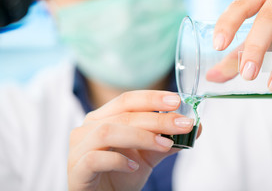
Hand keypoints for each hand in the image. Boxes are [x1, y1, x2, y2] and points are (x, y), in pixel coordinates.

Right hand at [67, 90, 199, 190]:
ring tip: (165, 145)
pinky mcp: (76, 168)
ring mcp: (79, 147)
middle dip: (157, 119)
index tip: (177, 101)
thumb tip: (195, 128)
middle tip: (183, 124)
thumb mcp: (147, 155)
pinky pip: (95, 159)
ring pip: (108, 132)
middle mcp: (88, 127)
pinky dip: (119, 161)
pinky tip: (134, 167)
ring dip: (141, 136)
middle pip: (123, 115)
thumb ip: (167, 140)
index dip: (152, 98)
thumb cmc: (121, 174)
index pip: (127, 100)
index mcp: (103, 117)